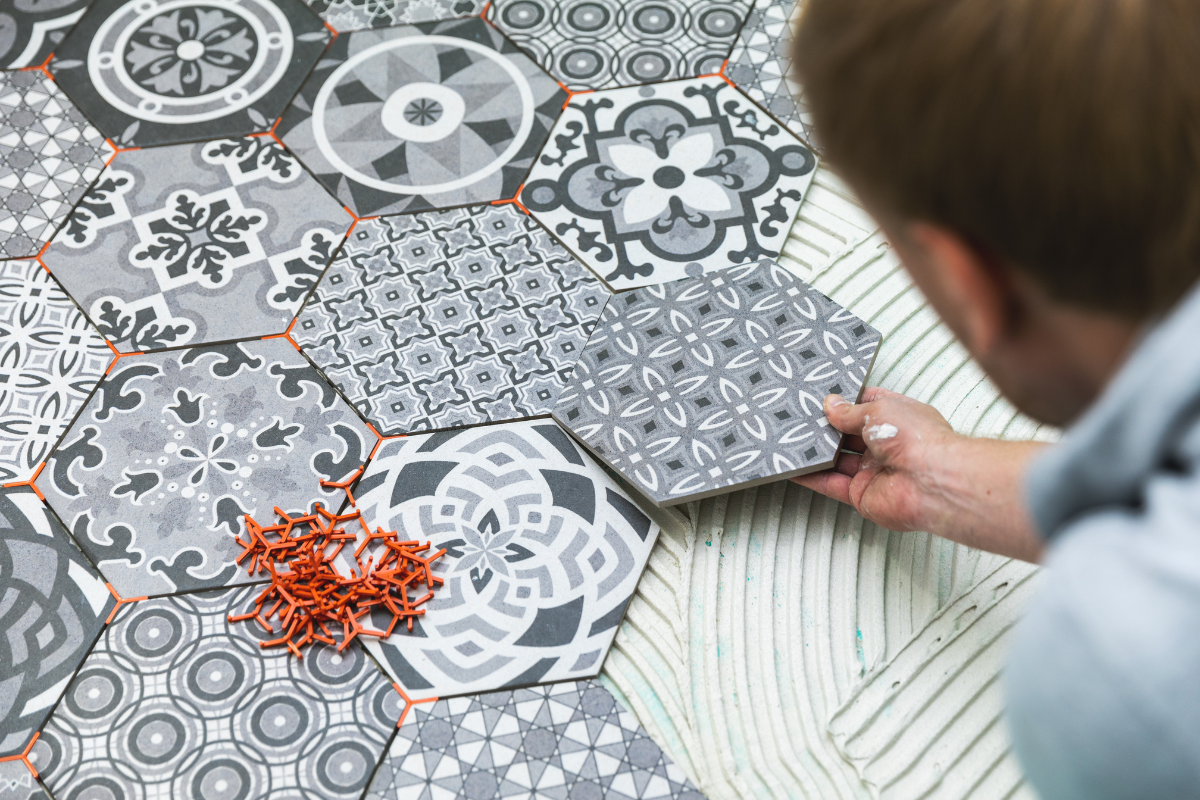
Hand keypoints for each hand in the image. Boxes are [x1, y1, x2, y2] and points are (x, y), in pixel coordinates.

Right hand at [793, 387, 1046, 561]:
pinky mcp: (862, 495)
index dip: (844, 402)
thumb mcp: (877, 410)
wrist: (932, 481)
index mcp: (898, 418)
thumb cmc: (918, 439)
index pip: (866, 406)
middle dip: (826, 428)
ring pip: (836, 461)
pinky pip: (831, 484)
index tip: (820, 397)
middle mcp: (887, 445)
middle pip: (848, 435)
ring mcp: (874, 471)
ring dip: (815, 452)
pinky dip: (811, 477)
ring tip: (790, 440)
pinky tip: (794, 468)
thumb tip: (830, 405)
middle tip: (799, 419)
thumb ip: (849, 411)